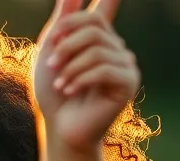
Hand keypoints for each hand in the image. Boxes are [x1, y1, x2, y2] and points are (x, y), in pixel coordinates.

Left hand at [32, 0, 139, 151]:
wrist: (60, 129)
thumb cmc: (53, 94)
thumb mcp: (50, 53)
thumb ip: (62, 22)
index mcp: (97, 39)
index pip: (105, 9)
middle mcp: (115, 47)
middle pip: (94, 26)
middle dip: (67, 43)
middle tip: (51, 64)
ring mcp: (125, 65)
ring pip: (97, 48)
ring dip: (70, 65)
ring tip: (58, 83)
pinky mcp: (128, 83)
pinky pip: (105, 68)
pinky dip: (80, 78)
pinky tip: (68, 91)